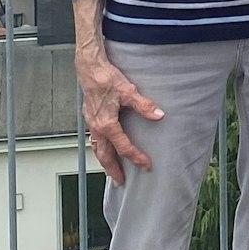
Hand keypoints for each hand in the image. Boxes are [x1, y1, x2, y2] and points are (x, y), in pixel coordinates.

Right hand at [76, 55, 163, 184]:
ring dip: (105, 161)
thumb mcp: (129, 92)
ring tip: (112, 170)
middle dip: (113, 170)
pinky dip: (100, 148)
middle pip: (104, 155)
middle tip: (121, 181)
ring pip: (97, 148)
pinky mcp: (90, 117)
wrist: (90, 68)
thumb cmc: (106, 79)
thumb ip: (144, 106)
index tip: (146, 165)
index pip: (124, 147)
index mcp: (106, 124)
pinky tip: (105, 148)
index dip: (136, 157)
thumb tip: (159, 115)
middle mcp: (96, 127)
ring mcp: (91, 123)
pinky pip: (94, 139)